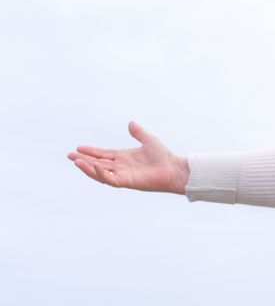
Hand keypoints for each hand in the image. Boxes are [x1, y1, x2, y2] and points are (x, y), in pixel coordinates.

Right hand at [67, 122, 189, 193]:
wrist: (173, 169)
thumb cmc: (163, 157)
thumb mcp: (149, 140)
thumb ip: (139, 133)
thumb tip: (131, 123)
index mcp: (123, 157)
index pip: (103, 155)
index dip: (91, 152)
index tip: (78, 148)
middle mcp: (120, 167)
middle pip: (97, 163)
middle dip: (83, 160)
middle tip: (69, 156)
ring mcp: (122, 175)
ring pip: (100, 173)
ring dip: (87, 168)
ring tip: (76, 161)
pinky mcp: (127, 182)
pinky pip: (110, 179)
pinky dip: (101, 174)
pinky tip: (94, 166)